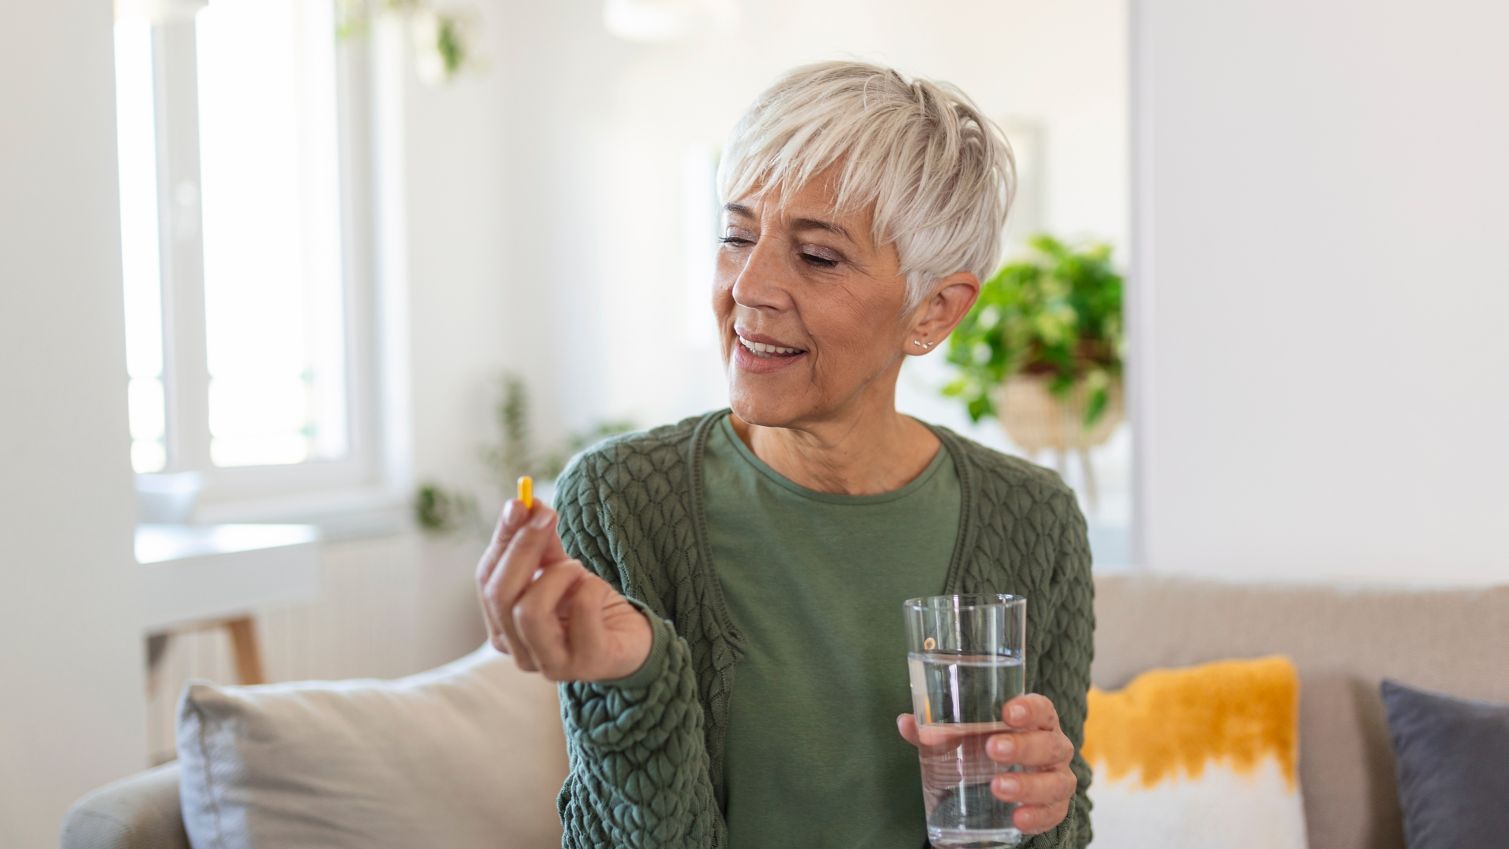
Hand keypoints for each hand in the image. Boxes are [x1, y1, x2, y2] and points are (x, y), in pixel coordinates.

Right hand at [474, 498, 651, 682]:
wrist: (632, 640)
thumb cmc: (589, 606)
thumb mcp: (561, 570)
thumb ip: (540, 544)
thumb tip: (525, 504)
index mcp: (504, 628)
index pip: (487, 580)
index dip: (502, 539)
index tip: (520, 502)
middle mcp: (520, 652)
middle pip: (500, 596)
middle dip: (523, 548)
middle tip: (547, 516)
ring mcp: (551, 665)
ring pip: (530, 610)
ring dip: (558, 575)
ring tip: (577, 568)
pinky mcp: (587, 664)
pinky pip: (580, 612)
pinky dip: (590, 587)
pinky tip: (598, 589)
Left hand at [897, 693, 1076, 834]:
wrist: (1005, 784)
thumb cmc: (985, 749)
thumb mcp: (965, 739)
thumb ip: (937, 731)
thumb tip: (906, 723)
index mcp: (1035, 722)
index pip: (1042, 708)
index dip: (1030, 708)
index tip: (1008, 711)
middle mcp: (1053, 748)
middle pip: (1050, 744)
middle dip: (1022, 747)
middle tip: (992, 749)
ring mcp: (1057, 779)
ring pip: (1057, 781)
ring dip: (1028, 785)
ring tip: (998, 787)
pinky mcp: (1054, 808)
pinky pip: (1054, 814)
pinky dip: (1037, 817)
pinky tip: (1017, 819)